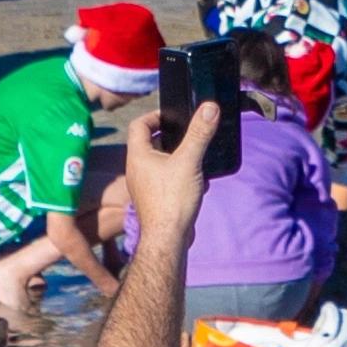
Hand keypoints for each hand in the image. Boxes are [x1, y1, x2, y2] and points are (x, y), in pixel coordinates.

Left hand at [122, 85, 231, 243]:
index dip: (154, 115)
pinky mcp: (154, 200)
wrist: (167, 239)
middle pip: (149, 143)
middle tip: (188, 134)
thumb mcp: (189, 161)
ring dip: (177, 157)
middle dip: (170, 137)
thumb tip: (209, 107)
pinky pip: (165, 179)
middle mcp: (136, 170)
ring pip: (159, 162)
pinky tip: (196, 181)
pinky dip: (179, 175)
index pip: (138, 125)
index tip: (173, 116)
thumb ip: (199, 133)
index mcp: (138, 156)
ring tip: (195, 157)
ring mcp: (144, 186)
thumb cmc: (172, 200)